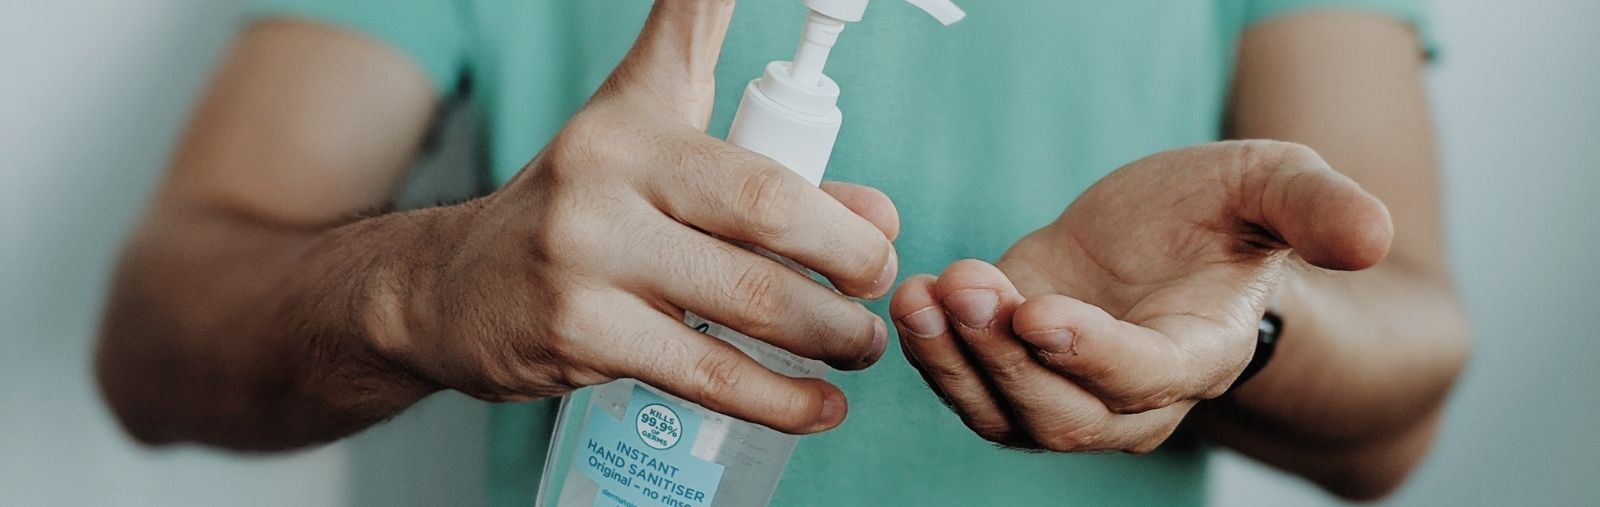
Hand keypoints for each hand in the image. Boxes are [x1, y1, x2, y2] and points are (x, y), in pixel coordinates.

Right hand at [380, 3, 896, 433]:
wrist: (448, 289)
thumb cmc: (577, 211)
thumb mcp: (649, 147)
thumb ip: (761, 162)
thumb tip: (875, 217)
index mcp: (635, 125)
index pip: (748, 124)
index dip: (820, 156)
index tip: (884, 223)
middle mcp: (605, 179)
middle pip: (768, 210)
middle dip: (848, 259)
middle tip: (876, 289)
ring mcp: (586, 258)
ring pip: (749, 301)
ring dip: (829, 335)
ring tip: (859, 349)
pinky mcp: (578, 335)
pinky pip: (707, 374)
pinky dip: (778, 399)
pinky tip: (817, 407)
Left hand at [890, 141, 1390, 451]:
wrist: (1172, 229)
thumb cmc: (1227, 214)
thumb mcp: (1277, 185)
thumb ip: (1319, 209)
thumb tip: (1371, 236)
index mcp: (1201, 353)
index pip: (1146, 379)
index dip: (1092, 356)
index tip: (1038, 314)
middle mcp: (1133, 394)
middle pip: (1066, 416)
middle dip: (1006, 361)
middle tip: (964, 290)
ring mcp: (1068, 388)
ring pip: (1008, 415)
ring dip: (956, 362)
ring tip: (923, 296)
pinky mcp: (1015, 367)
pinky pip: (970, 389)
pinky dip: (933, 355)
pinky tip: (911, 299)